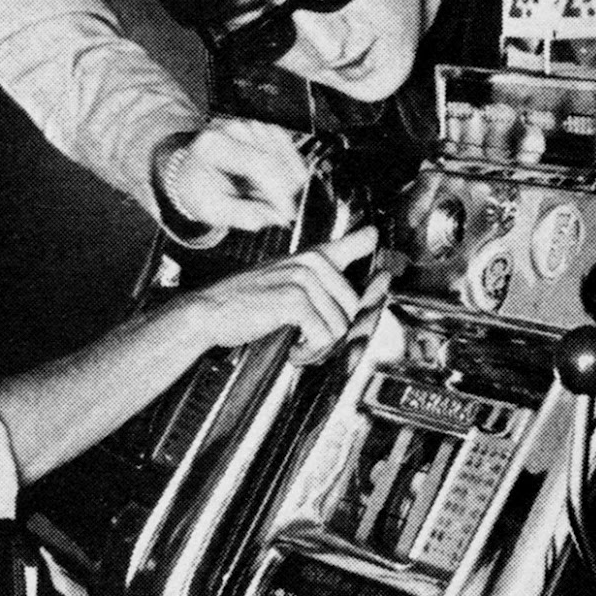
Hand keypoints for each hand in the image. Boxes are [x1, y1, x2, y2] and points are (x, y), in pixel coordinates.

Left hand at [156, 118, 309, 232]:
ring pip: (288, 156)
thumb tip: (276, 216)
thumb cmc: (200, 191)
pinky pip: (291, 154)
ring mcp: (252, 126)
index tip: (287, 214)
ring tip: (257, 194)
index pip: (259, 163)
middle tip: (271, 212)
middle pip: (277, 159)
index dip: (278, 190)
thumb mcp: (212, 210)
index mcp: (214, 145)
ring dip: (282, 183)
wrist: (192, 173)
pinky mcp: (266, 129)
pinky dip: (286, 173)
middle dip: (281, 191)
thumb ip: (243, 215)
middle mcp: (234, 129)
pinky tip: (268, 184)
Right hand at [188, 225, 385, 362]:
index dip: (376, 250)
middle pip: (353, 307)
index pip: (355, 244)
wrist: (208, 312)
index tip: (387, 257)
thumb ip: (319, 282)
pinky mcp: (294, 299)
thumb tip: (344, 290)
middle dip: (335, 333)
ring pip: (340, 325)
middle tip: (308, 342)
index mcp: (312, 257)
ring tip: (298, 345)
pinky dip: (309, 352)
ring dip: (320, 347)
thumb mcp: (284, 283)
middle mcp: (312, 262)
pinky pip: (323, 335)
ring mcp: (304, 278)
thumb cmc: (244, 303)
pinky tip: (293, 349)